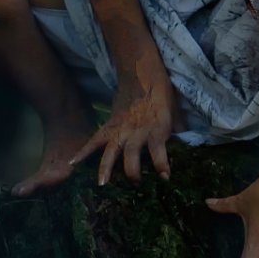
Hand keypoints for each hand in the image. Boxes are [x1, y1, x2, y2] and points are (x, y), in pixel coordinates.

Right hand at [70, 69, 180, 185]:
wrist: (142, 74)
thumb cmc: (162, 94)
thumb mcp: (175, 111)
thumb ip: (178, 129)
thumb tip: (185, 142)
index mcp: (156, 126)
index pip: (158, 147)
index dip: (161, 163)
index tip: (164, 177)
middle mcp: (137, 130)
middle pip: (132, 152)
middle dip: (132, 170)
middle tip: (134, 183)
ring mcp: (121, 128)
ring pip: (111, 149)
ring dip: (106, 167)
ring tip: (102, 184)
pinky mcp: (110, 125)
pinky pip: (95, 139)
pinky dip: (84, 150)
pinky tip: (73, 163)